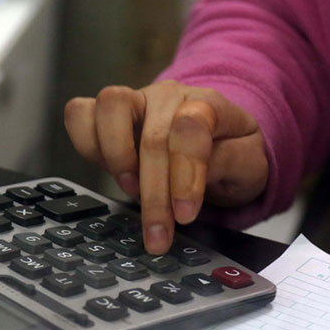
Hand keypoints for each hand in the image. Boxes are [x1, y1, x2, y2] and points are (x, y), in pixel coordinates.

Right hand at [64, 81, 267, 254]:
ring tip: (130, 191)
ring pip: (111, 106)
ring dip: (117, 158)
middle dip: (154, 193)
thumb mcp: (249, 163)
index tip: (184, 214)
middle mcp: (169, 97)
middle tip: (159, 232)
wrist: (218, 142)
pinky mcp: (108, 115)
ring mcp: (136, 100)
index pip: (191, 129)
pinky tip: (109, 172)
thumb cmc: (232, 153)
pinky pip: (80, 113)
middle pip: (152, 137)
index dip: (185, 175)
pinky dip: (86, 143)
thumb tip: (192, 179)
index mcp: (209, 104)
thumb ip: (228, 163)